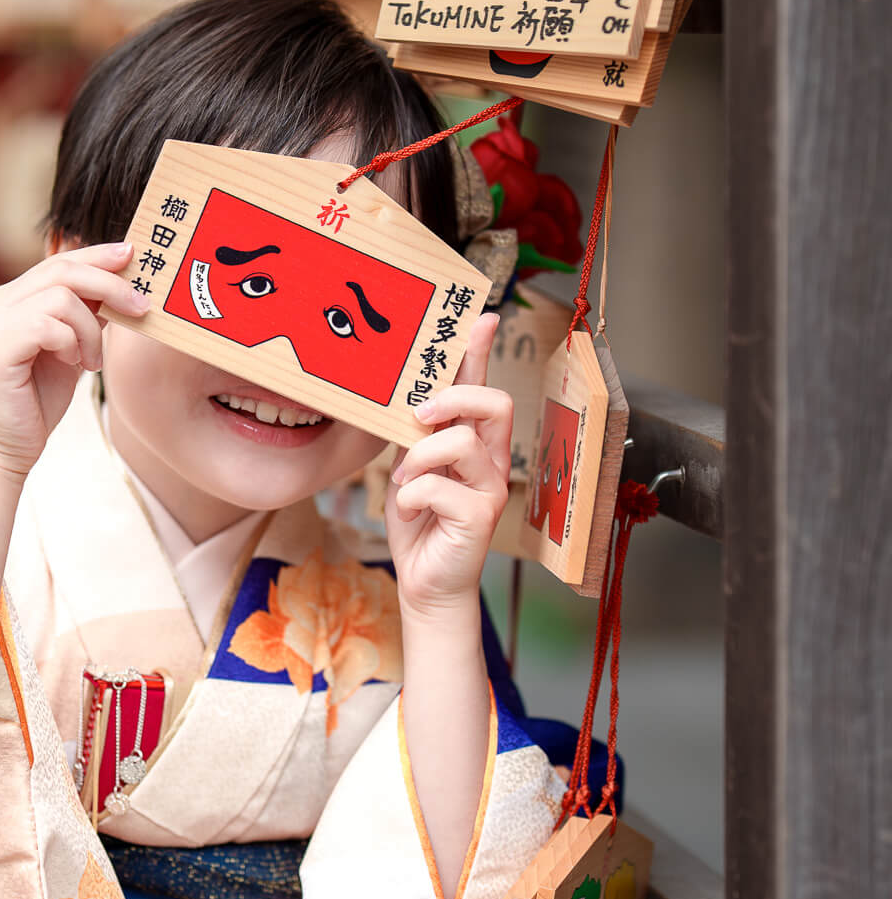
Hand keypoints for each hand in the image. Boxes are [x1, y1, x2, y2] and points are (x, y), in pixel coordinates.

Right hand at [0, 239, 146, 598]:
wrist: (2, 448)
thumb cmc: (34, 403)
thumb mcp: (70, 351)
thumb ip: (86, 320)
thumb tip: (123, 292)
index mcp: (14, 299)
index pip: (60, 261)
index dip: (98, 255)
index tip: (133, 254)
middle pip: (62, 269)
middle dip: (110, 284)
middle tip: (142, 307)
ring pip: (61, 297)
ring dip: (91, 330)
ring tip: (91, 362)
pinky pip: (47, 325)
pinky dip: (71, 343)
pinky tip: (73, 365)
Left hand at [385, 312, 512, 622]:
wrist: (424, 581)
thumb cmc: (419, 522)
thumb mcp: (411, 468)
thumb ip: (416, 435)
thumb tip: (404, 398)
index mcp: (475, 442)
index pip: (483, 386)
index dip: (482, 351)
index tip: (480, 317)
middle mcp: (491, 460)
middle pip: (495, 402)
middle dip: (454, 397)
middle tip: (419, 416)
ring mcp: (490, 488)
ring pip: (460, 443)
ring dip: (419, 459)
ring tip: (406, 483)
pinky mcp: (480, 517)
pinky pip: (440, 486)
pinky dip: (413, 496)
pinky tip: (410, 511)